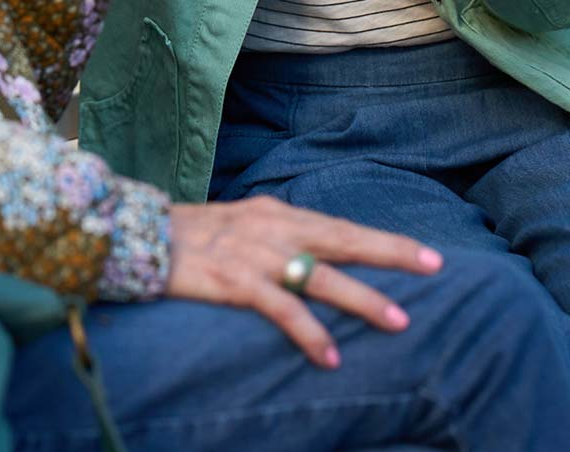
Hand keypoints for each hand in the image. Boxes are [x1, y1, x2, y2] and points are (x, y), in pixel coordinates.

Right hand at [166, 197, 443, 367]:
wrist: (136, 236)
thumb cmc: (191, 237)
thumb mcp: (241, 225)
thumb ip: (278, 234)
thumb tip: (314, 249)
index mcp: (277, 213)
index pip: (341, 226)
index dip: (385, 241)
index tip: (427, 255)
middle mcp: (272, 228)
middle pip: (343, 239)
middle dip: (391, 254)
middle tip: (433, 268)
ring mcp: (254, 254)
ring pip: (320, 276)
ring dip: (362, 299)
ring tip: (398, 321)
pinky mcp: (234, 281)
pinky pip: (281, 309)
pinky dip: (309, 332)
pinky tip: (330, 355)